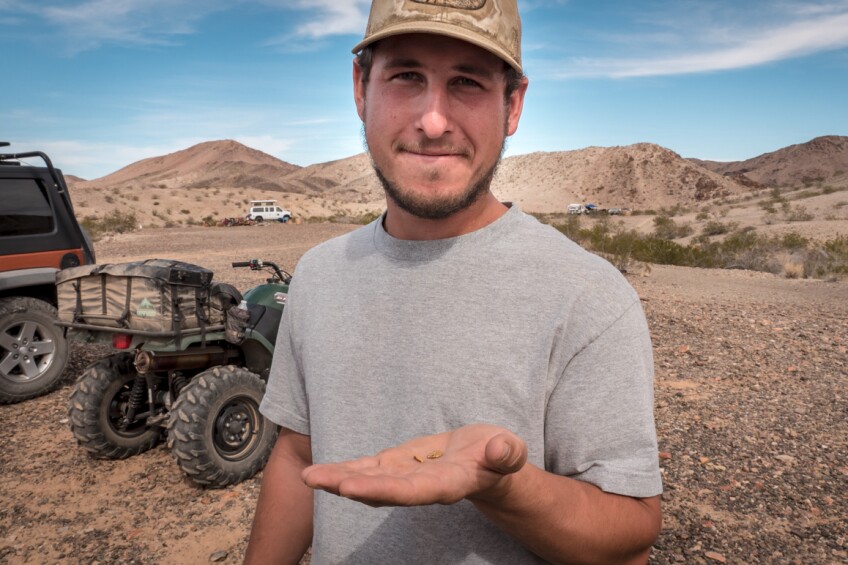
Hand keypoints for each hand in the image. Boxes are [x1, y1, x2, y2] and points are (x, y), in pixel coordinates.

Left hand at [301, 424, 527, 506]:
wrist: (489, 464)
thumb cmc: (501, 457)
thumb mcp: (509, 451)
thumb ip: (506, 454)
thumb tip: (500, 449)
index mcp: (447, 484)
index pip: (411, 490)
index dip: (381, 489)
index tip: (352, 487)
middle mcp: (420, 486)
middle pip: (381, 489)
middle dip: (349, 485)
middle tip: (316, 480)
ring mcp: (406, 477)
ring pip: (369, 479)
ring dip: (338, 478)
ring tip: (308, 476)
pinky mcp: (399, 466)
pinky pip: (369, 469)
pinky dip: (345, 468)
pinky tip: (321, 471)